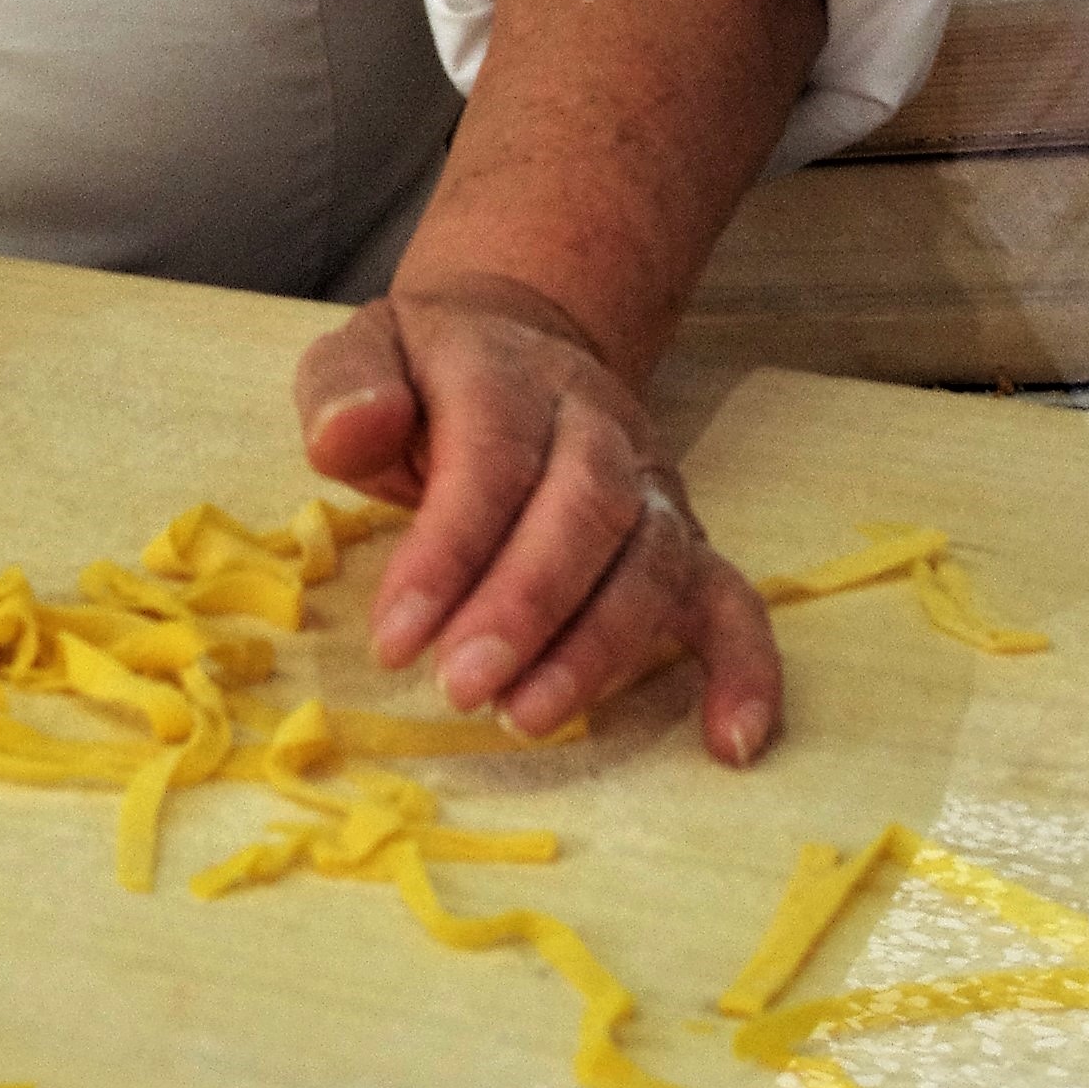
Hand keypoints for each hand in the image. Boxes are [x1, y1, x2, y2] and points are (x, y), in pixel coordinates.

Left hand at [293, 279, 780, 767]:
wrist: (510, 345)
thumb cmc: (422, 380)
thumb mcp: (364, 356)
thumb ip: (344, 388)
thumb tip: (346, 433)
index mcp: (509, 372)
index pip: (493, 457)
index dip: (449, 551)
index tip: (395, 641)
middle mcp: (597, 422)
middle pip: (585, 510)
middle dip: (525, 608)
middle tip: (460, 688)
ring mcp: (651, 481)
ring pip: (651, 561)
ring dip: (597, 649)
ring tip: (527, 718)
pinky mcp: (683, 536)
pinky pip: (732, 599)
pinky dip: (744, 668)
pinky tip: (730, 741)